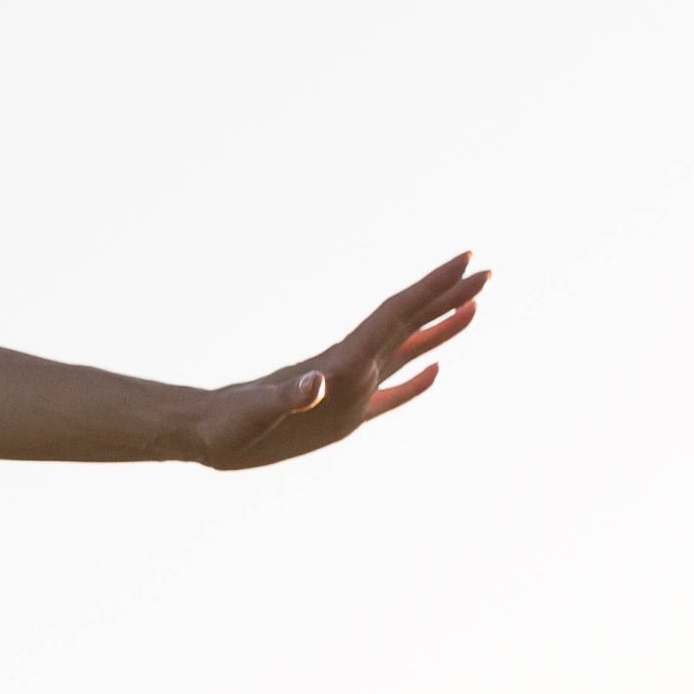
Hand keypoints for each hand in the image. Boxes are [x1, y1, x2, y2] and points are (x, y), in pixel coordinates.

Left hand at [190, 254, 488, 470]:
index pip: (394, 315)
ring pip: (406, 351)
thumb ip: (287, 396)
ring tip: (475, 306)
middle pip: (408, 323)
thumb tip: (317, 382)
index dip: (431, 288)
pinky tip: (436, 371)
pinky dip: (417, 382)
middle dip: (447, 297)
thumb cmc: (228, 426)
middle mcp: (350, 368)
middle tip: (486, 270)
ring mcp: (349, 389)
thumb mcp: (255, 414)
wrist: (207, 434)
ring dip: (440, 328)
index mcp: (340, 363)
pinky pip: (391, 394)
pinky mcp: (342, 415)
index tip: (465, 260)